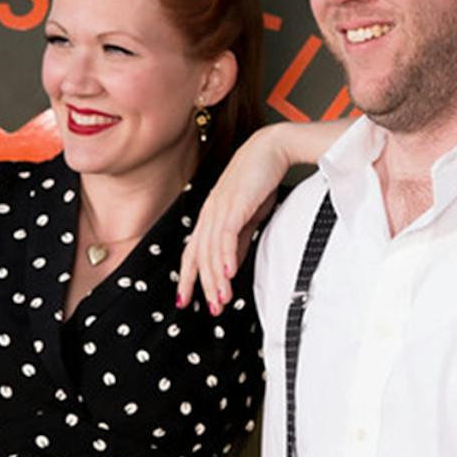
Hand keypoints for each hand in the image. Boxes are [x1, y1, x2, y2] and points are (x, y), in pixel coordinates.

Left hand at [176, 132, 289, 313]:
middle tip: (212, 309)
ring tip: (222, 299)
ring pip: (211, 250)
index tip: (184, 300)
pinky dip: (226, 257)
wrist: (272, 148)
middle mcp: (210, 213)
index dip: (187, 277)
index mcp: (211, 215)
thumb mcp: (249, 214)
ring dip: (216, 278)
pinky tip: (229, 274)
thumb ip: (239, 238)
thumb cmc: (261, 178)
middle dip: (204, 286)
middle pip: (199, 256)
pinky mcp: (234, 204)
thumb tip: (232, 263)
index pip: (193, 252)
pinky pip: (226, 236)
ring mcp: (219, 208)